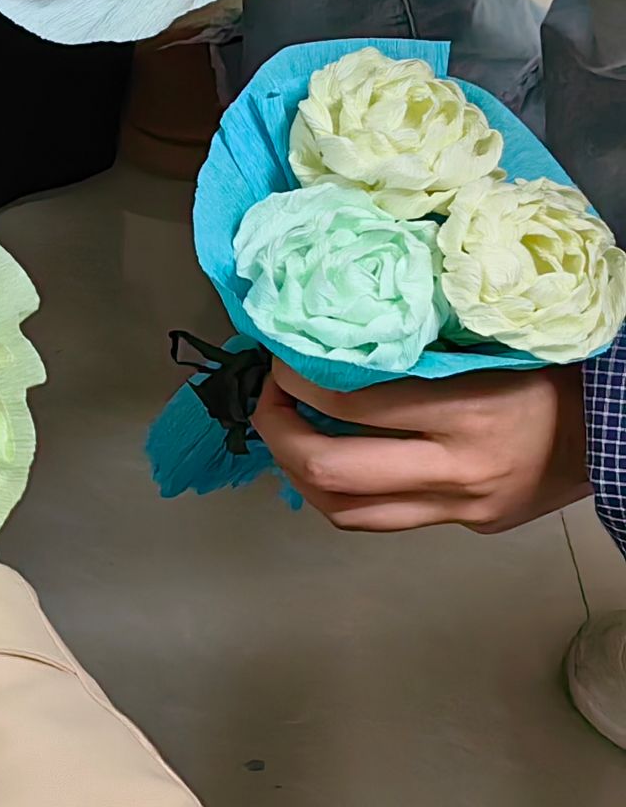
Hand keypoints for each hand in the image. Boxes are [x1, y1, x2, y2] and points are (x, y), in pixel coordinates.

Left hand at [255, 361, 589, 533]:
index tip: (279, 357)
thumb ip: (415, 349)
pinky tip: (333, 461)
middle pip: (331, 469)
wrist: (618, 429)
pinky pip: (384, 520)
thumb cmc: (548, 373)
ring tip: (286, 433)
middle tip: (269, 397)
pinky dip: (344, 494)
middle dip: (278, 431)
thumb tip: (334, 332)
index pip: (348, 403)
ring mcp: (462, 507)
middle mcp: (458, 468)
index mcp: (464, 411)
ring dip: (298, 473)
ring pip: (347, 512)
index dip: (294, 379)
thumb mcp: (486, 347)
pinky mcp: (468, 527)